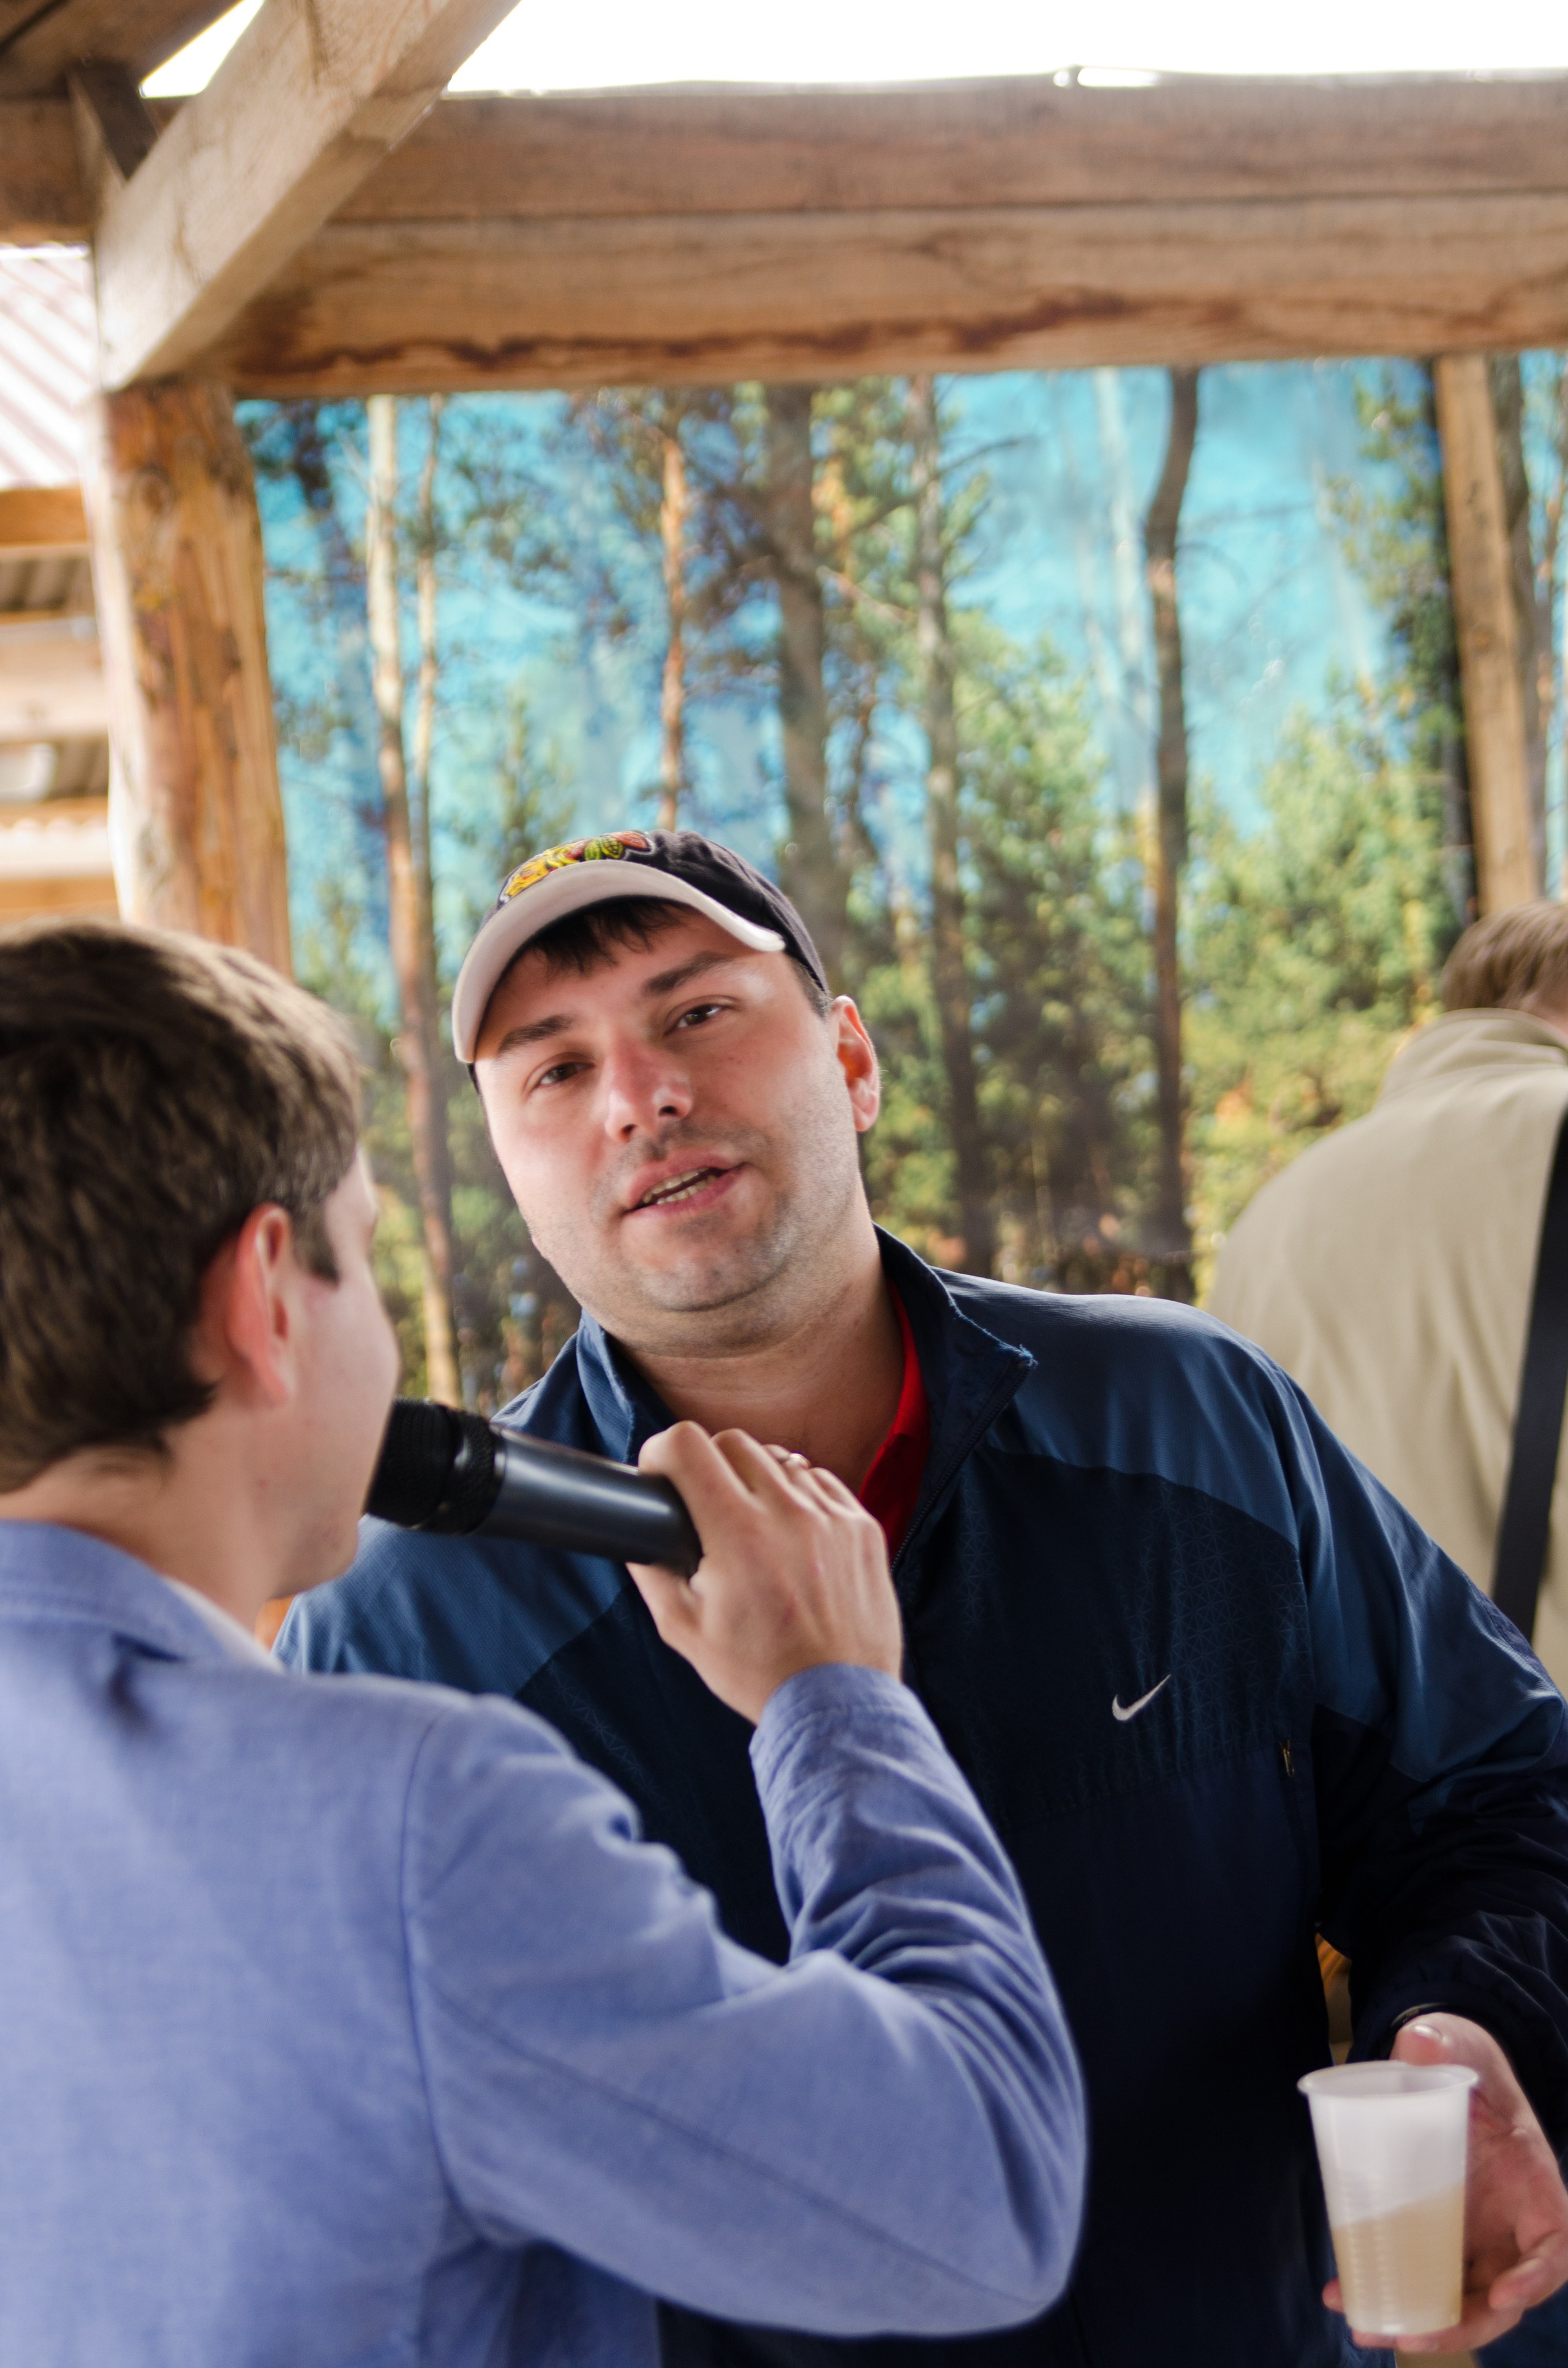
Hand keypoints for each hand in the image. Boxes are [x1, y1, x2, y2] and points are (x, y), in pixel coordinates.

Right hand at [626, 1424, 902, 1722]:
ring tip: (749, 1521)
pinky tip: (789, 1532)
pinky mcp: (863, 1525)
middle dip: (706, 1463)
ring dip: (754, 1478)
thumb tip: (635, 1531)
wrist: (837, 1702)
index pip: (690, 1446)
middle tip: (701, 1500)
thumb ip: (652, 1572)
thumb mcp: (684, 1630)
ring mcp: (832, 1516)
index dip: (662, 1450)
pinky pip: (820, 1481)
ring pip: (778, 1458)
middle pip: (732, 1442)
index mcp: (738, 1536)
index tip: (660, 1472)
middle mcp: (789, 1514)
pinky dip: (797, 1495)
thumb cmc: (757, 1671)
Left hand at [1325, 2013, 1567, 2351]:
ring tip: (1364, 2324)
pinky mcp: (1439, 2239)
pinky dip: (1390, 2293)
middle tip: (1411, 2336)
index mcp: (1535, 2188)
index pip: (1553, 2247)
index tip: (1505, 2293)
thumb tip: (1417, 2041)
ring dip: (1420, 2324)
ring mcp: (1477, 2239)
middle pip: (1503, 2296)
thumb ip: (1446, 2042)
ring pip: (1461, 2301)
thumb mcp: (1463, 2046)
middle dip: (1462, 2327)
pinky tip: (1342, 2292)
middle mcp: (1511, 2227)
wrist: (1447, 2070)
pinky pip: (1423, 2278)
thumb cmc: (1469, 2064)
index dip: (1536, 2277)